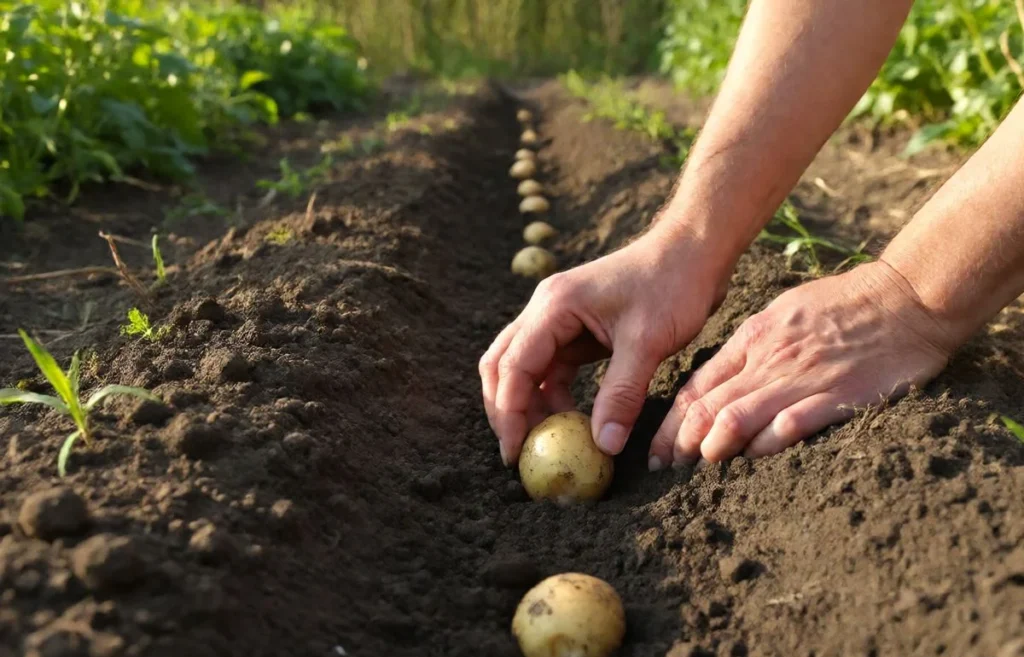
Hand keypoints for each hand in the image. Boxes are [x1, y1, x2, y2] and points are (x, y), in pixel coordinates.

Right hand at [480, 227, 730, 465]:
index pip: (513, 367)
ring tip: (548, 442)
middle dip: (507, 410)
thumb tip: (604, 445)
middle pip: (503, 365)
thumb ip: (622, 394)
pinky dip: (554, 396)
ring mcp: (559, 319)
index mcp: (553, 307)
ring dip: (530, 405)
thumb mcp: (647, 342)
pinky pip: (553, 368)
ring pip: (524, 368)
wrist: (694, 251)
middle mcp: (546, 310)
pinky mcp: (577, 329)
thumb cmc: (672, 285)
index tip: (515, 453)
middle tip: (521, 453)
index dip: (509, 413)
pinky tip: (572, 420)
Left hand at [648, 260, 956, 466]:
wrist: (904, 297)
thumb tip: (720, 378)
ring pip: (740, 416)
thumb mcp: (783, 312)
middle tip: (663, 468)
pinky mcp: (836, 395)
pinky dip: (767, 442)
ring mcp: (801, 378)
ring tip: (698, 465)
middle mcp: (768, 360)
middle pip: (709, 406)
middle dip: (680, 441)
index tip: (655, 448)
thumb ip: (751, 346)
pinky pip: (792, 423)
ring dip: (714, 444)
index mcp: (753, 339)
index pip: (698, 386)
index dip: (671, 421)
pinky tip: (752, 457)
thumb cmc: (843, 304)